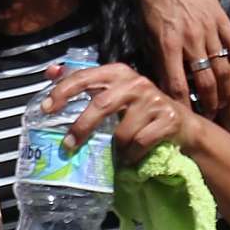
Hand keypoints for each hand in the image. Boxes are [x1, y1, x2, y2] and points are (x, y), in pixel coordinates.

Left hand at [44, 63, 201, 164]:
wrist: (183, 126)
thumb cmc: (140, 109)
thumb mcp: (113, 91)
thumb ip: (84, 82)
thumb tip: (50, 71)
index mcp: (117, 72)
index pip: (84, 77)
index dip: (62, 91)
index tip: (46, 108)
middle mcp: (135, 82)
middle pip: (101, 105)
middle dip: (82, 128)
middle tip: (68, 145)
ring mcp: (153, 99)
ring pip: (121, 132)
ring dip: (116, 148)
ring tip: (117, 153)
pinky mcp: (168, 118)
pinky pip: (139, 143)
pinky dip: (132, 155)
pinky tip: (131, 157)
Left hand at [134, 0, 229, 116]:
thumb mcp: (145, 28)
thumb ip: (156, 54)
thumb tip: (160, 80)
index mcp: (168, 44)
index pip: (177, 85)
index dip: (181, 106)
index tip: (183, 119)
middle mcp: (191, 40)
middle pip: (204, 82)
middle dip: (208, 105)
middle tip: (208, 119)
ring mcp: (209, 29)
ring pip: (222, 68)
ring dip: (223, 91)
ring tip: (222, 105)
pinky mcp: (221, 19)